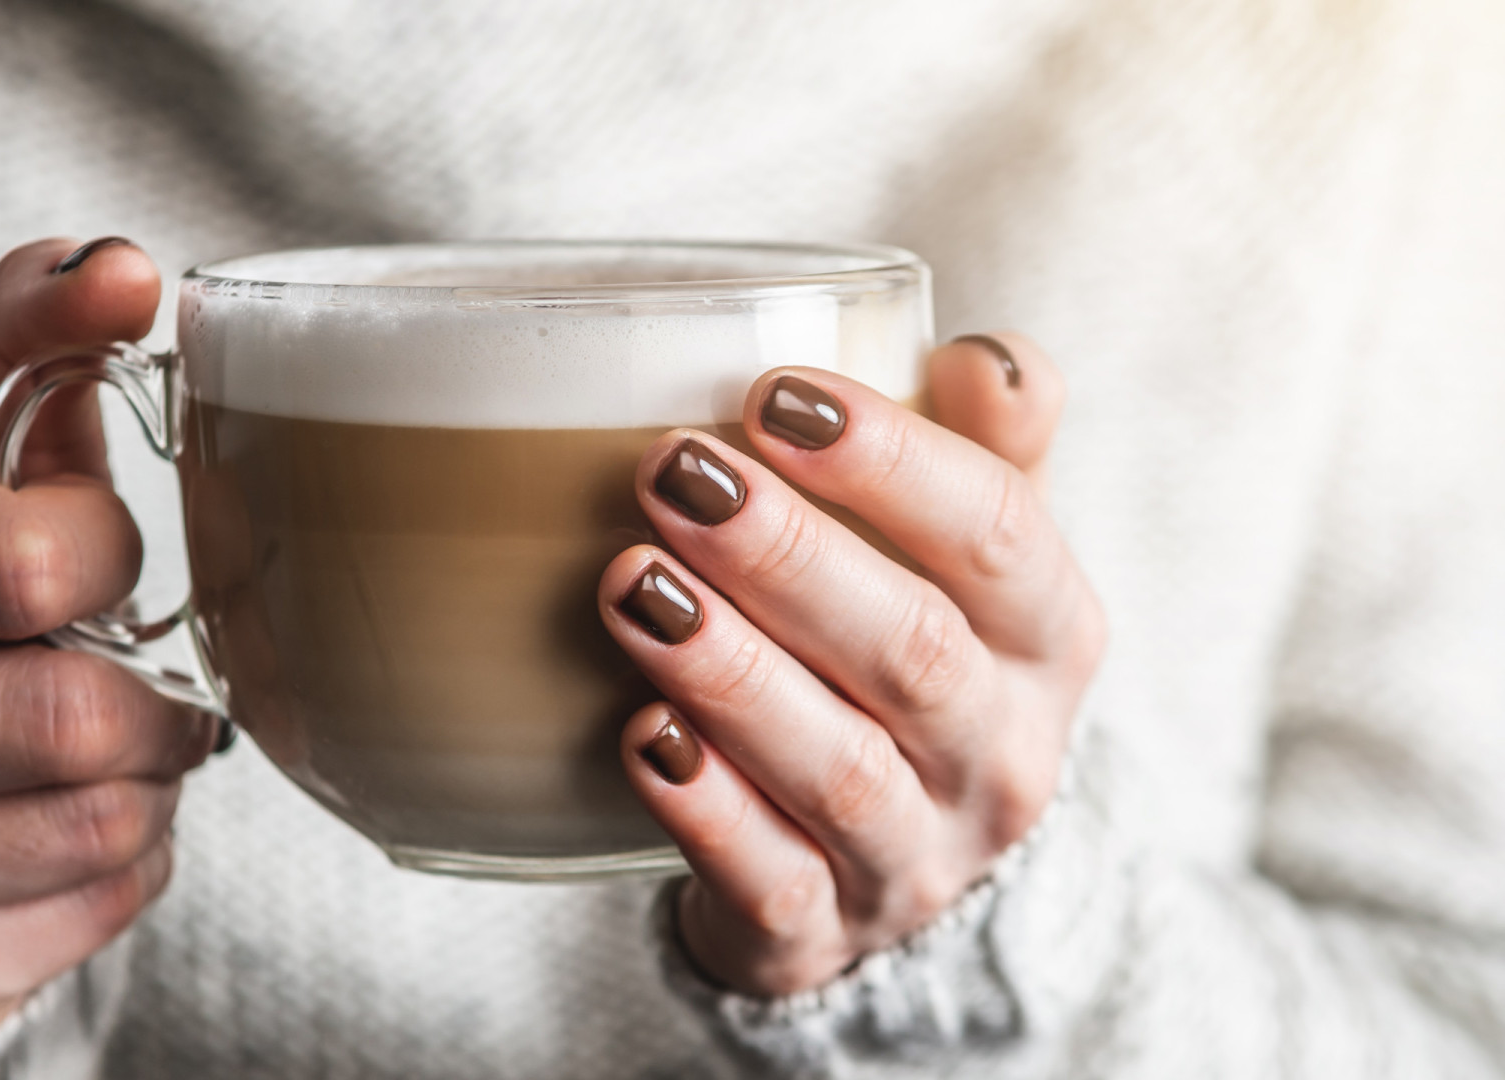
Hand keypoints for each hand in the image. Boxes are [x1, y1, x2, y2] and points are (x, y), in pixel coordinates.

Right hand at [0, 238, 215, 1037]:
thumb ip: (39, 360)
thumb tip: (125, 265)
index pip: (34, 555)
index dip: (110, 562)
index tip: (88, 570)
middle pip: (82, 714)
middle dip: (149, 699)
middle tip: (133, 686)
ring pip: (106, 822)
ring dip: (148, 787)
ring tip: (100, 760)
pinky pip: (98, 911)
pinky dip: (125, 870)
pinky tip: (66, 838)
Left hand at [603, 334, 1103, 995]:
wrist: (894, 867)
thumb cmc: (916, 663)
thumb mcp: (972, 561)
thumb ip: (984, 450)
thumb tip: (987, 355)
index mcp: (1047, 638)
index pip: (1000, 536)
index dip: (895, 461)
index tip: (775, 395)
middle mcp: (998, 755)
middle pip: (913, 651)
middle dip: (789, 557)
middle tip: (672, 474)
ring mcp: (915, 858)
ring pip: (840, 770)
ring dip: (733, 673)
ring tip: (633, 588)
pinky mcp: (818, 934)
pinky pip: (770, 881)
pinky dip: (706, 811)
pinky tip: (643, 736)